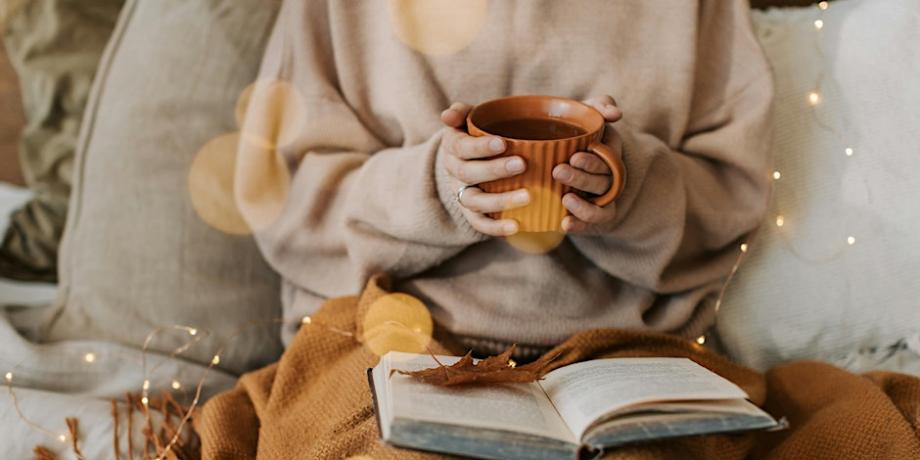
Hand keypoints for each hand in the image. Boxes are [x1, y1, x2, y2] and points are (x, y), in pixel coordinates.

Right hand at [440, 102, 529, 236]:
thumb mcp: (468, 119)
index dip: (480, 147)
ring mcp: (461, 194)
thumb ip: (462, 112)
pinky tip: (516, 226)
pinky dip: (496, 228)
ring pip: (474, 201)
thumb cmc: (477, 136)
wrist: (469, 162)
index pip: (461, 147)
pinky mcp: (471, 214)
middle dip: (494, 170)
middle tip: (522, 164)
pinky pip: (480, 224)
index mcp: (453, 148)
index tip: (502, 143)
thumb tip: (447, 115)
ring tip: (528, 197)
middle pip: (468, 174)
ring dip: (500, 201)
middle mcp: (454, 173)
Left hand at [553, 95, 622, 232]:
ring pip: (600, 206)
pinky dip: (580, 226)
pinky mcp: (593, 217)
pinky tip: (564, 225)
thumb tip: (615, 113)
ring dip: (584, 206)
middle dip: (582, 178)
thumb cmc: (575, 131)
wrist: (560, 154)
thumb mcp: (587, 114)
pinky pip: (593, 225)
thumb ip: (600, 106)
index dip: (593, 161)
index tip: (574, 157)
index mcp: (609, 154)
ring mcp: (602, 199)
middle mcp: (609, 178)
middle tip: (558, 171)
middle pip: (602, 182)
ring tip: (565, 199)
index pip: (608, 159)